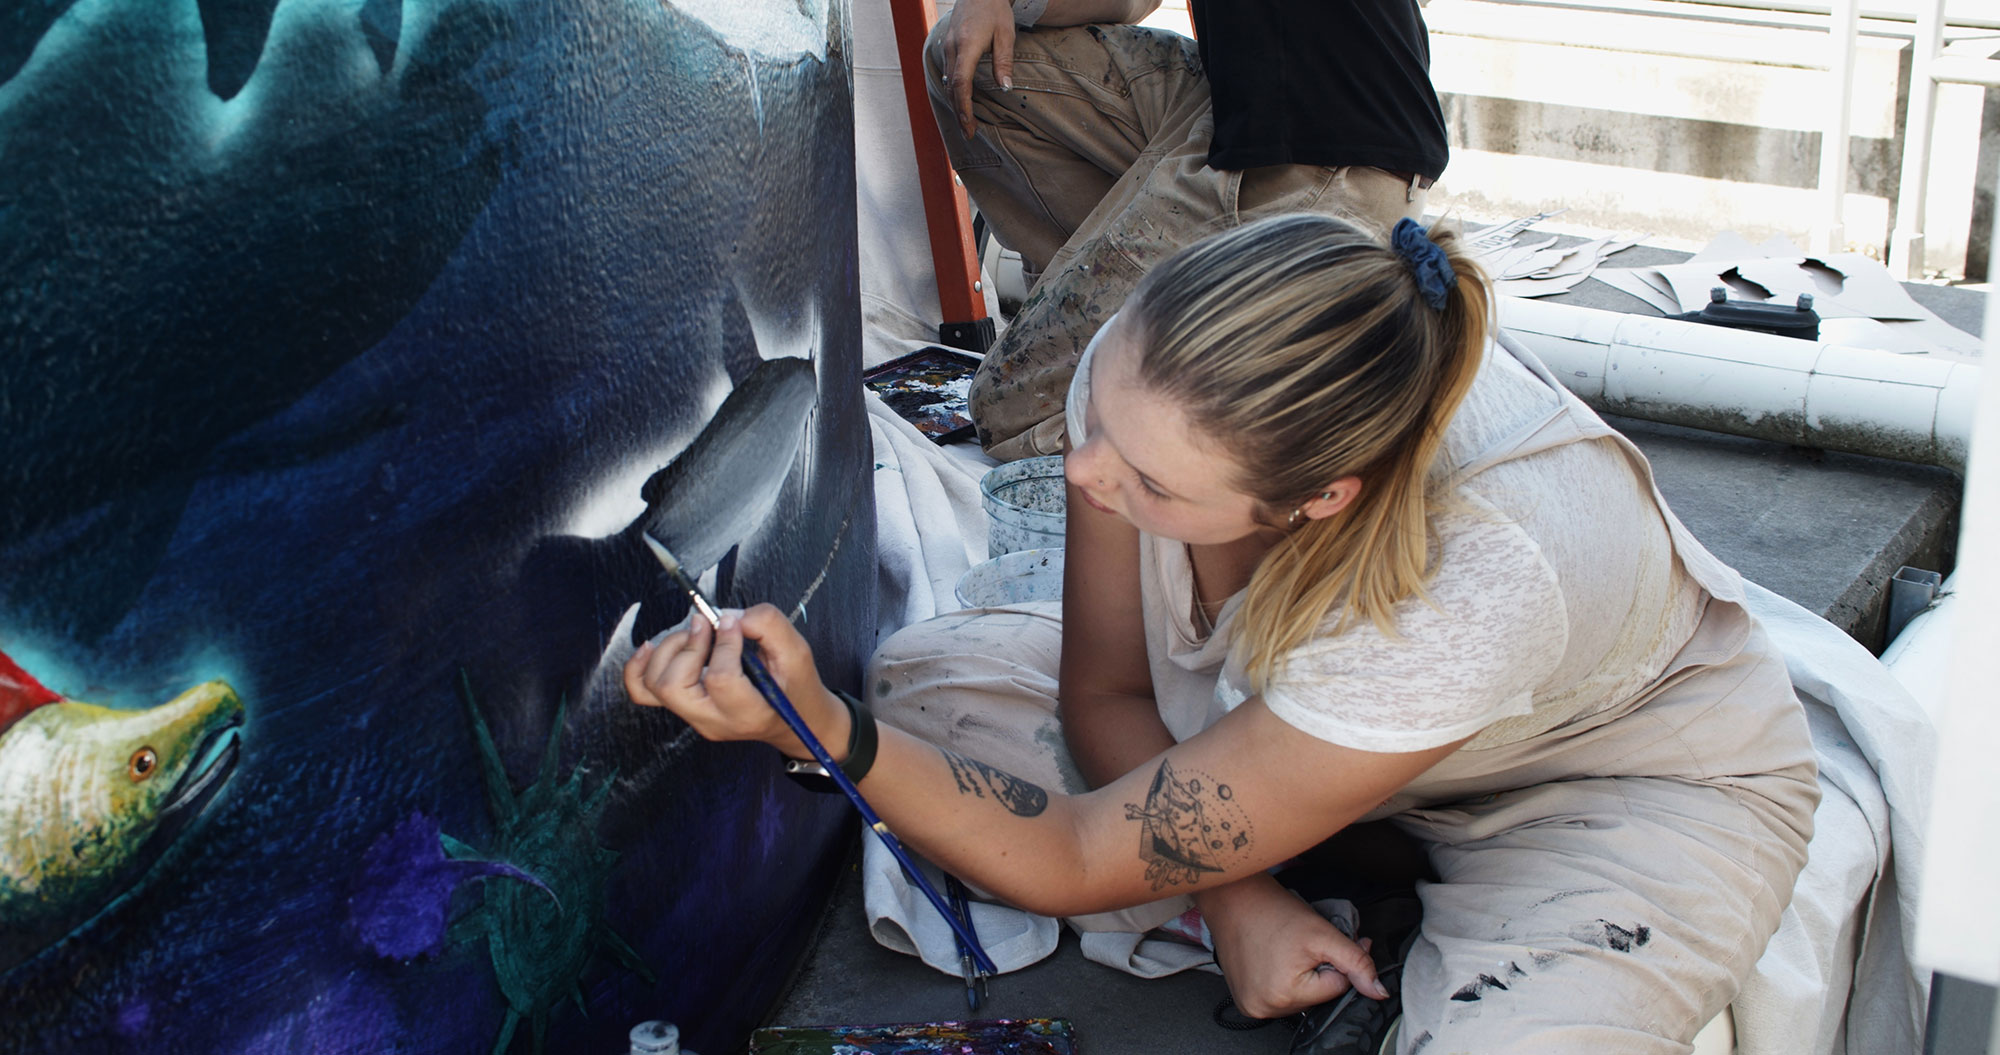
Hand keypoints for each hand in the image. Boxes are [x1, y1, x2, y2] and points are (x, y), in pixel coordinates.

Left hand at [623, 603, 843, 759]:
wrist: (794, 721)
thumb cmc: (795, 687)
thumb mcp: (797, 653)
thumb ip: (768, 625)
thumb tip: (726, 615)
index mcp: (748, 713)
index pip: (719, 680)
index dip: (722, 643)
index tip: (731, 622)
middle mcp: (715, 721)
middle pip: (673, 686)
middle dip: (686, 647)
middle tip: (706, 626)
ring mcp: (695, 718)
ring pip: (654, 686)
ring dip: (668, 649)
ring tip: (694, 633)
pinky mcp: (684, 708)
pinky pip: (643, 692)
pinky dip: (639, 666)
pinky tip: (651, 647)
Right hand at [938, 0, 1016, 138]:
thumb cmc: (994, 10)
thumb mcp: (1006, 33)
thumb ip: (1004, 60)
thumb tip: (1005, 87)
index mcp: (967, 46)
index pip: (961, 83)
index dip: (964, 107)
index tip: (969, 125)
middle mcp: (952, 49)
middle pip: (952, 88)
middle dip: (959, 113)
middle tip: (969, 133)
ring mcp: (947, 48)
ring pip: (948, 83)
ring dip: (955, 104)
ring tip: (965, 123)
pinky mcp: (947, 48)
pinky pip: (948, 74)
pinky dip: (953, 92)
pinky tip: (961, 102)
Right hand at [1200, 876, 1388, 1019]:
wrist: (1234, 898)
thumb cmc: (1272, 911)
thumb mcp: (1323, 934)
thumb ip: (1356, 963)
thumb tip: (1379, 992)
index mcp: (1284, 995)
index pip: (1336, 989)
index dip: (1336, 962)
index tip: (1322, 943)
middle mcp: (1264, 1008)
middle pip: (1317, 997)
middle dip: (1318, 971)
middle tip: (1303, 945)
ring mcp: (1252, 1006)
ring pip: (1301, 998)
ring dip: (1302, 976)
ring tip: (1286, 950)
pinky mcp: (1245, 1000)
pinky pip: (1280, 996)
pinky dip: (1283, 980)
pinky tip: (1274, 959)